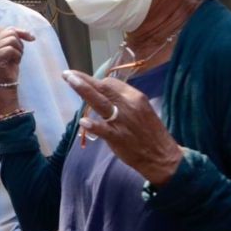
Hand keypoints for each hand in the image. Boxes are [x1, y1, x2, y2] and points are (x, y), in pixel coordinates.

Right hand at [0, 26, 33, 83]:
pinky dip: (17, 56)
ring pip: (12, 40)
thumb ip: (17, 37)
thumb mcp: (14, 47)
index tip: (31, 39)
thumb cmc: (10, 65)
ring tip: (14, 59)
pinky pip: (11, 50)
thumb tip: (31, 36)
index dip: (21, 32)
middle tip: (17, 54)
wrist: (6, 82)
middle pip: (11, 32)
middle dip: (19, 44)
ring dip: (19, 51)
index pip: (8, 28)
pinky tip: (13, 62)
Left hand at [63, 70, 183, 185]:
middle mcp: (129, 105)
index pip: (111, 83)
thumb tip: (102, 91)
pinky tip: (83, 121)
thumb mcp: (141, 110)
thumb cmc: (149, 132)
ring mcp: (123, 122)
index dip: (95, 81)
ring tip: (70, 80)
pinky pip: (105, 130)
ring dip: (84, 90)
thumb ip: (122, 101)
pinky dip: (94, 126)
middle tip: (67, 73)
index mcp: (135, 97)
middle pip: (103, 88)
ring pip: (101, 102)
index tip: (83, 80)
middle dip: (84, 79)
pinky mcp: (119, 138)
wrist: (163, 157)